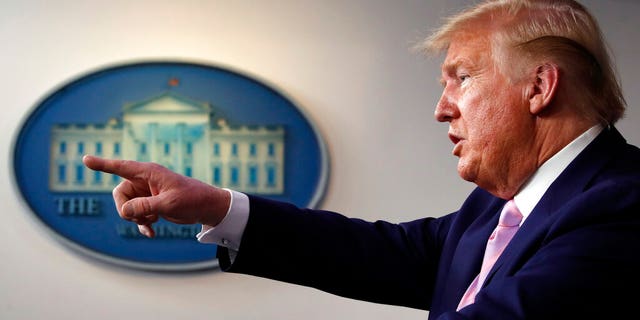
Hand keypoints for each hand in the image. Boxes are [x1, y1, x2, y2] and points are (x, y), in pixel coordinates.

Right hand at [82, 155, 230, 237]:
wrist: (206, 207)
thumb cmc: (191, 199)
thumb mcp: (169, 203)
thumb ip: (145, 207)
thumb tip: (124, 211)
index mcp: (149, 172)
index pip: (121, 167)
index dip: (102, 164)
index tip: (85, 159)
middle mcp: (145, 181)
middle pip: (120, 194)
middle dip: (125, 209)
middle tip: (140, 218)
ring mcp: (147, 193)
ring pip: (127, 206)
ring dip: (135, 218)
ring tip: (152, 222)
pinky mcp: (151, 205)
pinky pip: (136, 215)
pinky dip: (142, 225)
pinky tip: (151, 234)